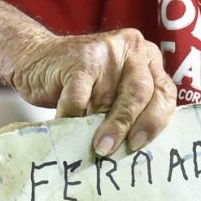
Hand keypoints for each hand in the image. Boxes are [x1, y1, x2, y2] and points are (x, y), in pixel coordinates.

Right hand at [0, 28, 177, 156]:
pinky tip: (68, 127)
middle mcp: (132, 49)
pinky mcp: (80, 60)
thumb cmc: (81, 84)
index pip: (164, 93)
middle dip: (130, 126)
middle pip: (142, 93)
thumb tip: (136, 151)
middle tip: (115, 150)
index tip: (139, 145)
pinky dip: (74, 118)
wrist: (36, 58)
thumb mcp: (113, 92)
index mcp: (148, 58)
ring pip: (113, 97)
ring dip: (105, 127)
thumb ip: (129, 110)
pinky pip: (81, 98)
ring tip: (97, 148)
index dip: (155, 122)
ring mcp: (106, 51)